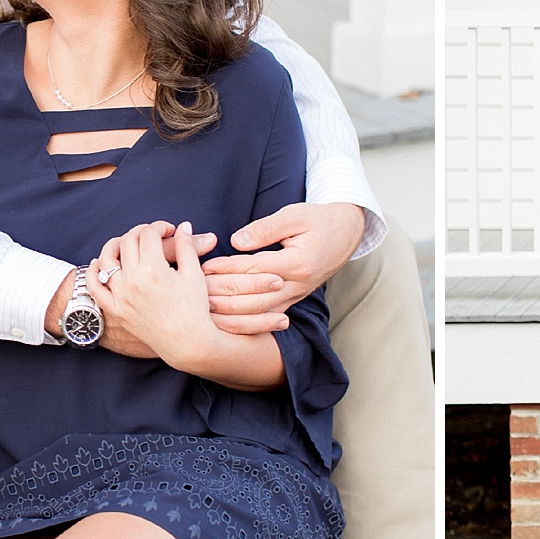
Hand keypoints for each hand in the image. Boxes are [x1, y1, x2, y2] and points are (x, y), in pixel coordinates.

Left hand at [89, 221, 219, 369]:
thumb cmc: (195, 310)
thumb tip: (183, 226)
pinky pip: (96, 288)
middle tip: (152, 235)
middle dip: (141, 232)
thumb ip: (186, 246)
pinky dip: (94, 272)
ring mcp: (121, 296)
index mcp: (154, 269)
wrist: (187, 343)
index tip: (169, 230)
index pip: (149, 234)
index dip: (160, 227)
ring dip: (115, 245)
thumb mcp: (194, 274)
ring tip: (127, 244)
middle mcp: (133, 280)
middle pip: (128, 242)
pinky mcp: (116, 310)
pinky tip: (100, 263)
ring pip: (107, 259)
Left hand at [199, 202, 364, 325]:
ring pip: (258, 312)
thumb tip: (237, 241)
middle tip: (194, 292)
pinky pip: (267, 317)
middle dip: (222, 294)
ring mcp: (296, 296)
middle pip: (253, 296)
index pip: (254, 268)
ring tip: (203, 309)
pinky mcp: (293, 300)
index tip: (203, 267)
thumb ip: (266, 228)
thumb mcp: (294, 215)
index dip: (226, 268)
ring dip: (230, 312)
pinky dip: (245, 322)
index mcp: (297, 263)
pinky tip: (225, 322)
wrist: (345, 234)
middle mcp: (297, 285)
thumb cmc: (318, 220)